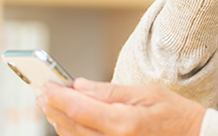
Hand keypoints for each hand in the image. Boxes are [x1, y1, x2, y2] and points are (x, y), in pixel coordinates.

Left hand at [37, 78, 203, 135]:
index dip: (58, 96)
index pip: (79, 109)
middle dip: (54, 108)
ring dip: (59, 122)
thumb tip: (79, 86)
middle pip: (72, 126)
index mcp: (123, 123)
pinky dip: (72, 133)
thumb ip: (110, 92)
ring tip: (49, 106)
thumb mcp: (146, 94)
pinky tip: (67, 123)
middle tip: (41, 93)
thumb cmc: (176, 115)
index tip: (45, 85)